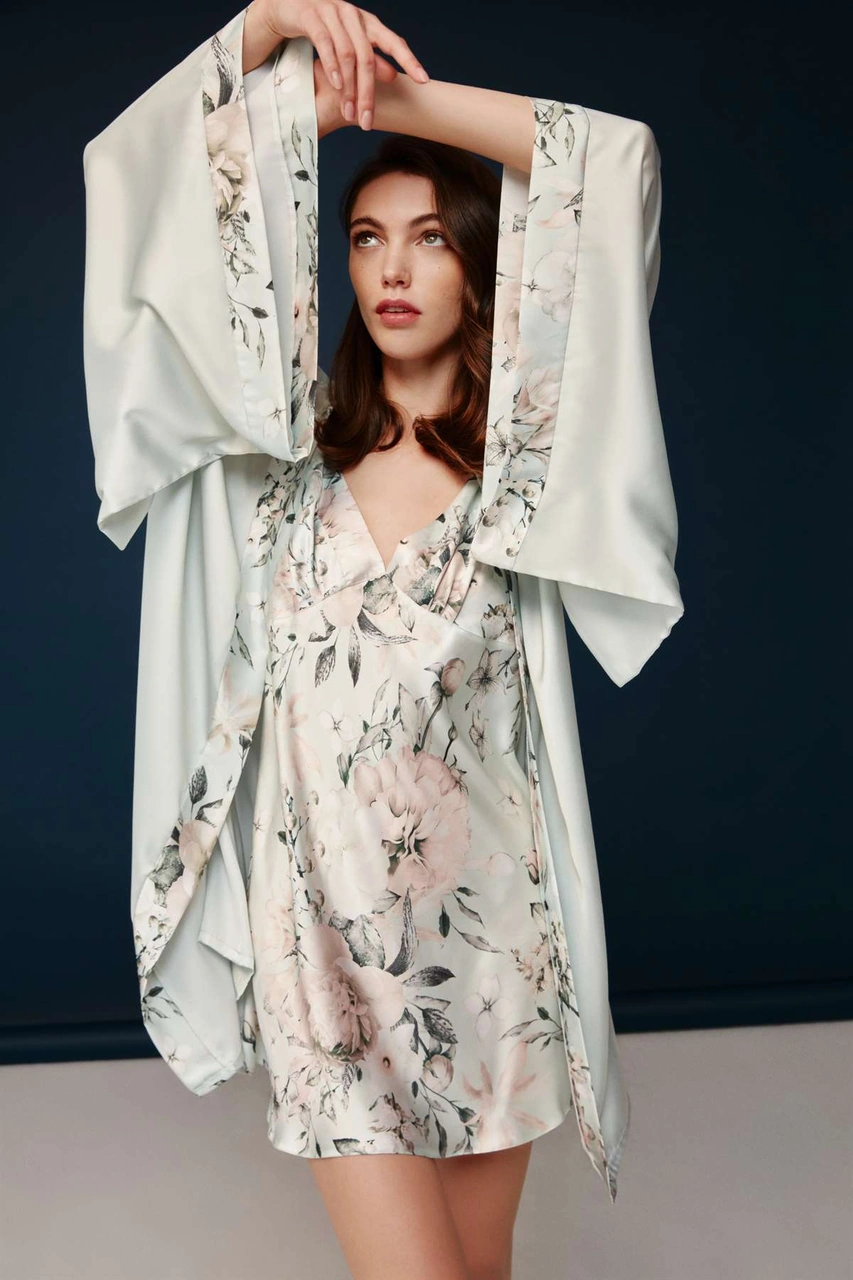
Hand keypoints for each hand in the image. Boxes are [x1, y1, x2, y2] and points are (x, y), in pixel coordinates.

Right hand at [256, 0, 428, 130]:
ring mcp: (332, 13)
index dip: (409, 61)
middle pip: (367, 58)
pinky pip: (325, 43)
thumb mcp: (349, 45)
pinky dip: (332, 66)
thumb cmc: (323, 29)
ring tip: (349, 112)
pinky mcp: (311, 16)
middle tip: (368, 122)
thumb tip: (393, 78)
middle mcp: (354, 16)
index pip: (393, 41)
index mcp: (368, 22)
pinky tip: (338, 85)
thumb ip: (370, 60)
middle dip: (368, 93)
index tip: (423, 81)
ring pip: (347, 54)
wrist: (288, 6)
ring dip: (349, 88)